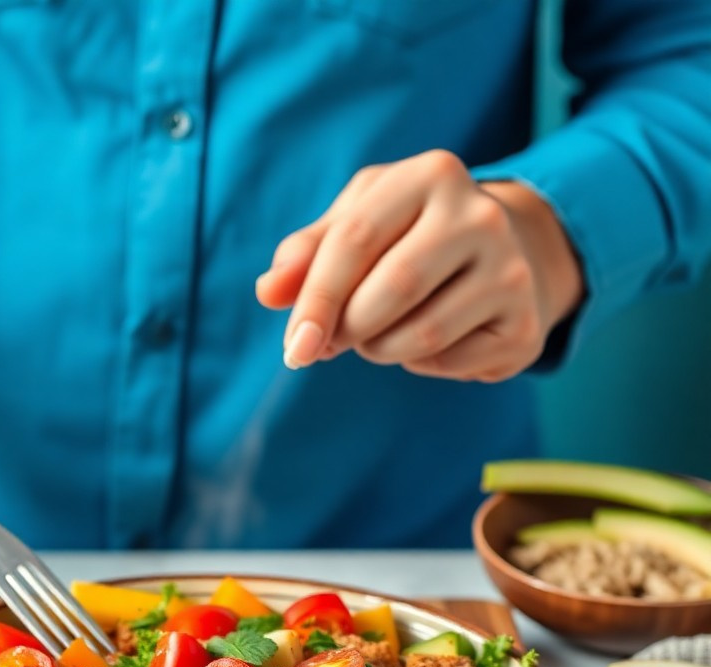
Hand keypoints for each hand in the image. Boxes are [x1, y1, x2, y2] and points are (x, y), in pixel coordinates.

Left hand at [256, 150, 582, 381]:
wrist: (508, 250)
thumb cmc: (409, 235)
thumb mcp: (358, 222)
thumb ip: (306, 253)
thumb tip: (269, 292)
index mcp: (431, 175)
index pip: (354, 240)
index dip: (315, 301)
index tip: (293, 348)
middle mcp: (481, 215)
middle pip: (390, 291)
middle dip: (347, 329)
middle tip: (332, 341)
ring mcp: (511, 271)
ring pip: (419, 337)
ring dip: (379, 349)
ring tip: (379, 333)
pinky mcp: (523, 326)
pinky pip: (447, 363)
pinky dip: (417, 364)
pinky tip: (426, 339)